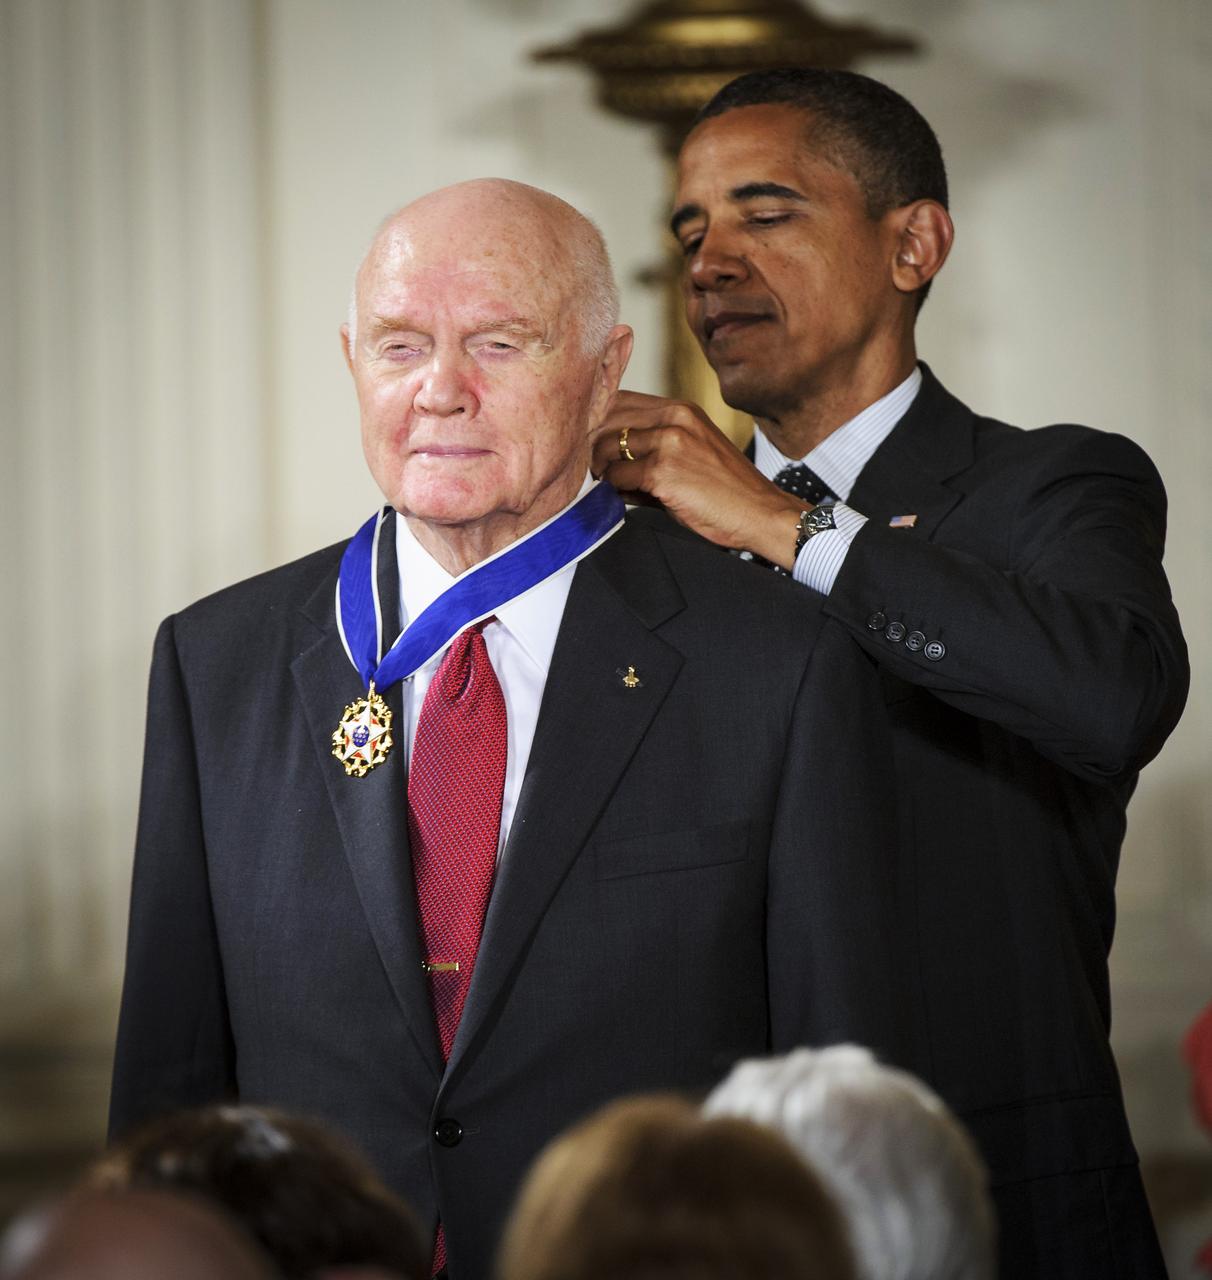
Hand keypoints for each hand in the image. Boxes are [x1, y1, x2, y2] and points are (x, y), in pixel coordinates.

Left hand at [592, 390, 805, 568]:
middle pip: (607, 417)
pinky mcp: (663, 471)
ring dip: (600, 470)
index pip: (620, 399)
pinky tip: (623, 498)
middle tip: (590, 468)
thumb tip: (608, 459)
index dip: (597, 420)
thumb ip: (654, 447)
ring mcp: (669, 442)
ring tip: (606, 485)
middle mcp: (675, 418)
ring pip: (606, 447)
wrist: (761, 513)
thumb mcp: (693, 452)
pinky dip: (614, 491)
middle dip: (591, 444)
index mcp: (682, 409)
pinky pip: (617, 477)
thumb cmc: (727, 491)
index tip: (588, 442)